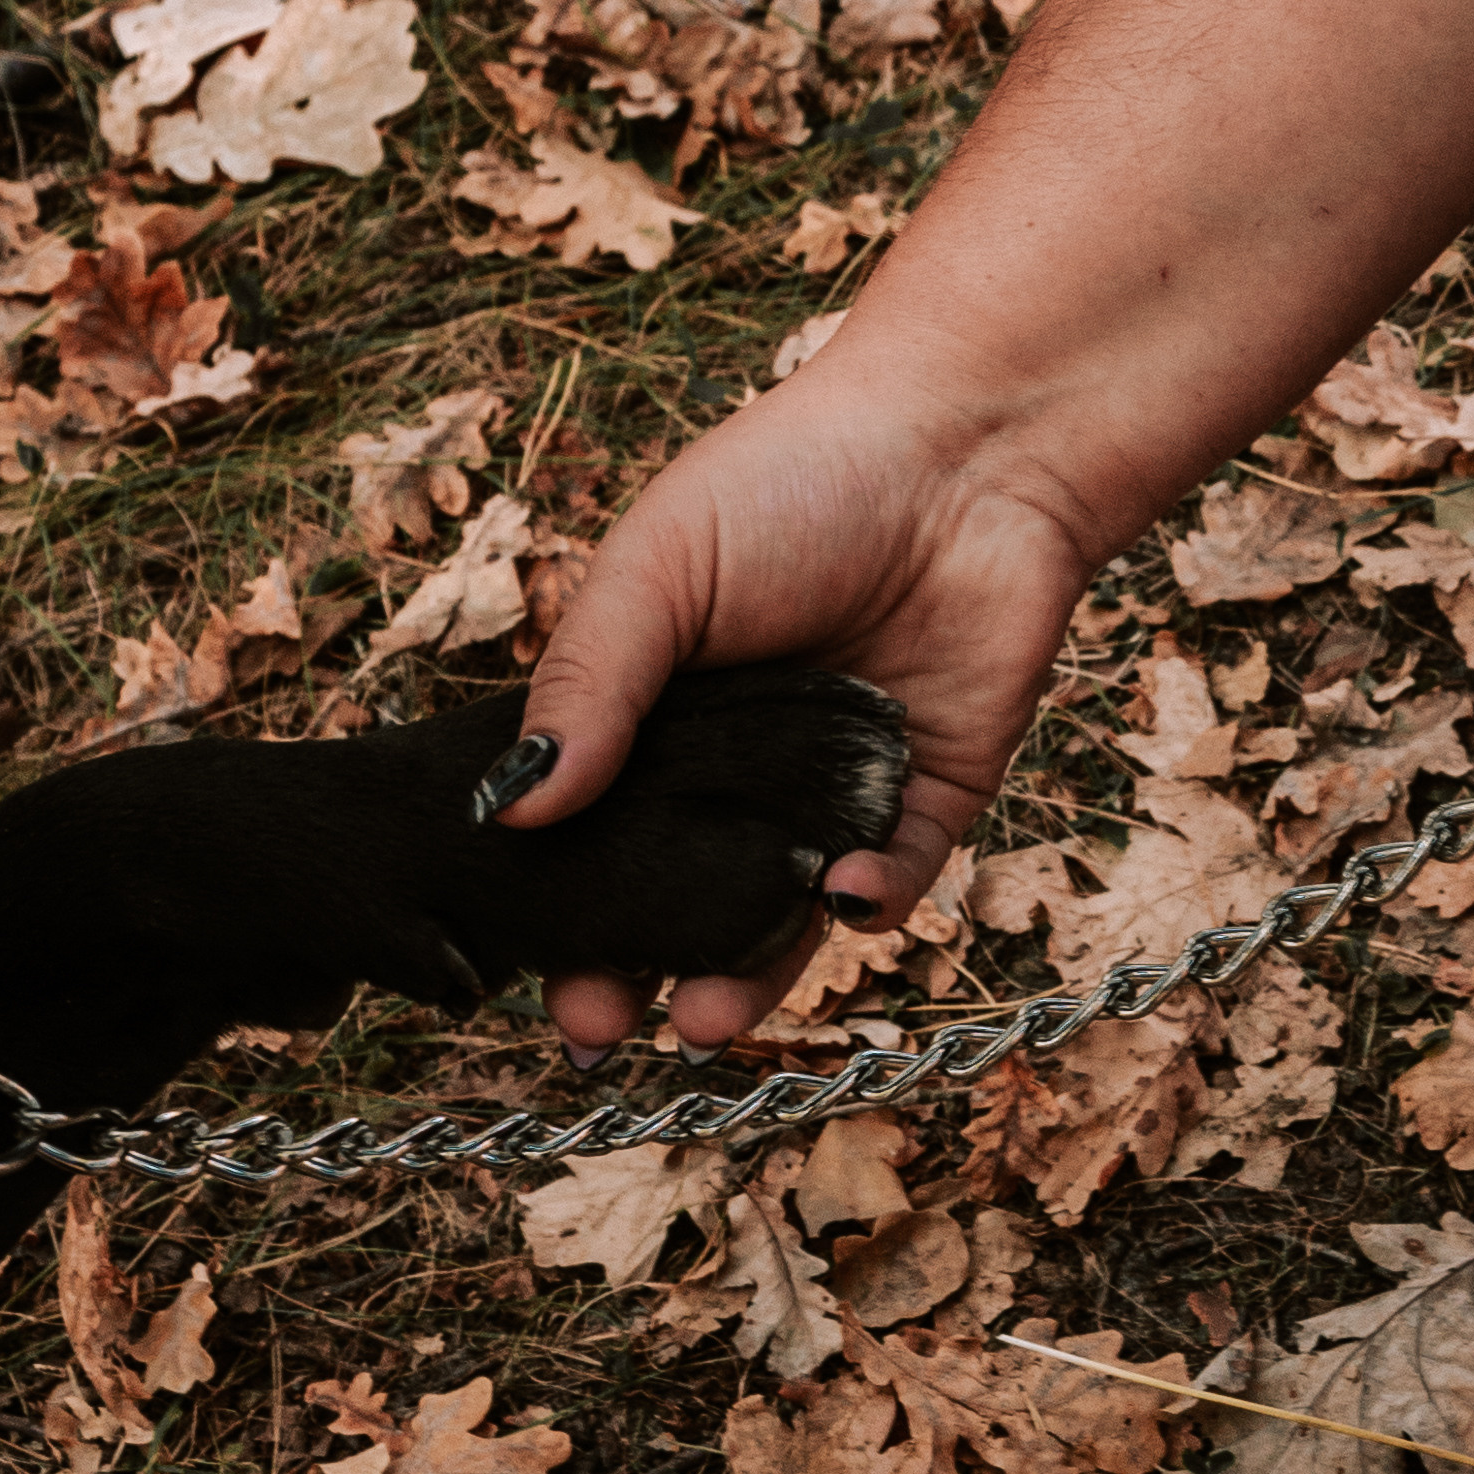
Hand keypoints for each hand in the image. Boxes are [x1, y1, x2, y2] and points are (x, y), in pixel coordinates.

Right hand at [503, 351, 1094, 1049]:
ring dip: (743, 974)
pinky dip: (866, 900)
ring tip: (703, 1017)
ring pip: (780, 915)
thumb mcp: (656, 573)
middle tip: (600, 1028)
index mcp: (650, 711)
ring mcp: (830, 788)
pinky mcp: (927, 794)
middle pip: (674, 898)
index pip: (588, 833)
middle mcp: (733, 766)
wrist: (965, 445)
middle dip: (633, 972)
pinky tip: (839, 898)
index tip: (520, 973)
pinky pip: (893, 877)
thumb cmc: (791, 481)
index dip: (554, 907)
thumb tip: (508, 813)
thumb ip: (586, 688)